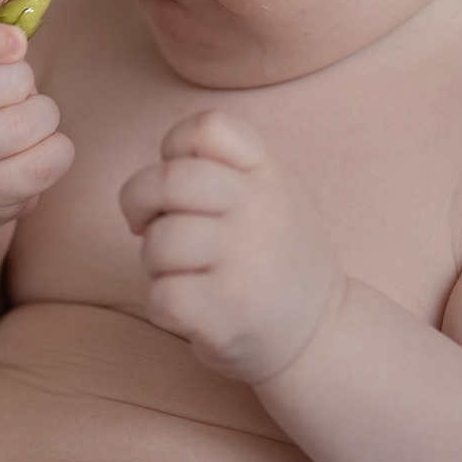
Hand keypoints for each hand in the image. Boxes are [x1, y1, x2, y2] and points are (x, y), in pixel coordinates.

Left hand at [118, 111, 344, 383]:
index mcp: (266, 175)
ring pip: (159, 243)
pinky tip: (191, 310)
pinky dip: (163, 306)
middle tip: (148, 228)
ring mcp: (247, 261)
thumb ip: (221, 170)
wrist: (322, 334)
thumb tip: (151, 182)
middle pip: (168, 181)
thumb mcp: (269, 196)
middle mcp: (261, 210)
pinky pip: (162, 297)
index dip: (174, 148)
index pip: (208, 127)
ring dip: (155, 263)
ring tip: (184, 275)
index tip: (178, 181)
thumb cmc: (274, 261)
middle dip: (138, 203)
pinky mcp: (230, 312)